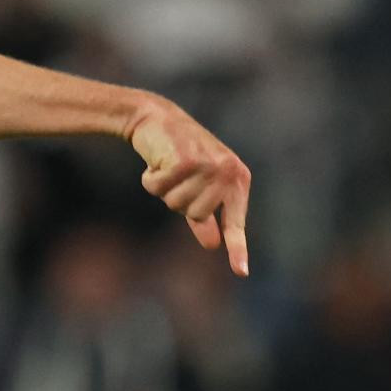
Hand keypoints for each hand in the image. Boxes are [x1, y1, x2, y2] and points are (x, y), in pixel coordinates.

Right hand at [129, 97, 250, 276]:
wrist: (156, 118)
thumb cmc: (177, 152)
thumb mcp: (196, 185)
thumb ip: (204, 215)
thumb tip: (212, 245)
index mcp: (237, 179)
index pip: (236, 222)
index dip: (238, 248)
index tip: (241, 272)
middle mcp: (227, 172)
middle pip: (196, 213)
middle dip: (177, 199)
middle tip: (176, 175)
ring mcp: (207, 166)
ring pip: (177, 204)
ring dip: (163, 188)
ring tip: (166, 165)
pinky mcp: (185, 160)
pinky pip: (159, 189)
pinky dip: (150, 179)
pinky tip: (154, 161)